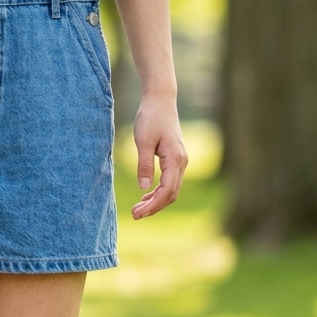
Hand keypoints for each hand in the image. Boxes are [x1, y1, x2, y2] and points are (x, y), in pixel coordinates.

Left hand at [131, 95, 187, 218]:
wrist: (160, 101)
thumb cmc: (151, 118)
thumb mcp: (143, 141)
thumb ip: (144, 165)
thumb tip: (143, 187)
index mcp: (175, 159)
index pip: (167, 191)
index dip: (153, 205)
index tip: (137, 213)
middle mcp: (181, 163)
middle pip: (171, 194)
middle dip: (154, 207)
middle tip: (134, 214)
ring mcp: (180, 162)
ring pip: (171, 189)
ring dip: (155, 201)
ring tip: (137, 209)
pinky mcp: (174, 159)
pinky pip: (169, 181)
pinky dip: (158, 191)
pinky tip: (145, 196)